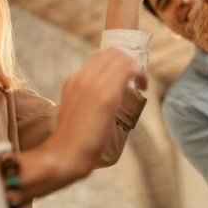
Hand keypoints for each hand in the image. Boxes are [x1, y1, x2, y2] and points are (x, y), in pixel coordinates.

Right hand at [17, 48, 146, 198]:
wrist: (65, 155)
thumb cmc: (73, 142)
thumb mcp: (79, 114)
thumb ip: (89, 100)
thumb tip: (108, 101)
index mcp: (73, 80)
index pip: (99, 57)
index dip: (118, 62)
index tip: (127, 77)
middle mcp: (82, 77)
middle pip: (111, 52)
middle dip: (129, 61)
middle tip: (137, 79)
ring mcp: (92, 85)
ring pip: (121, 57)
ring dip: (136, 67)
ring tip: (141, 83)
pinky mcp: (105, 96)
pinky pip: (128, 70)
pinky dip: (140, 74)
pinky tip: (143, 87)